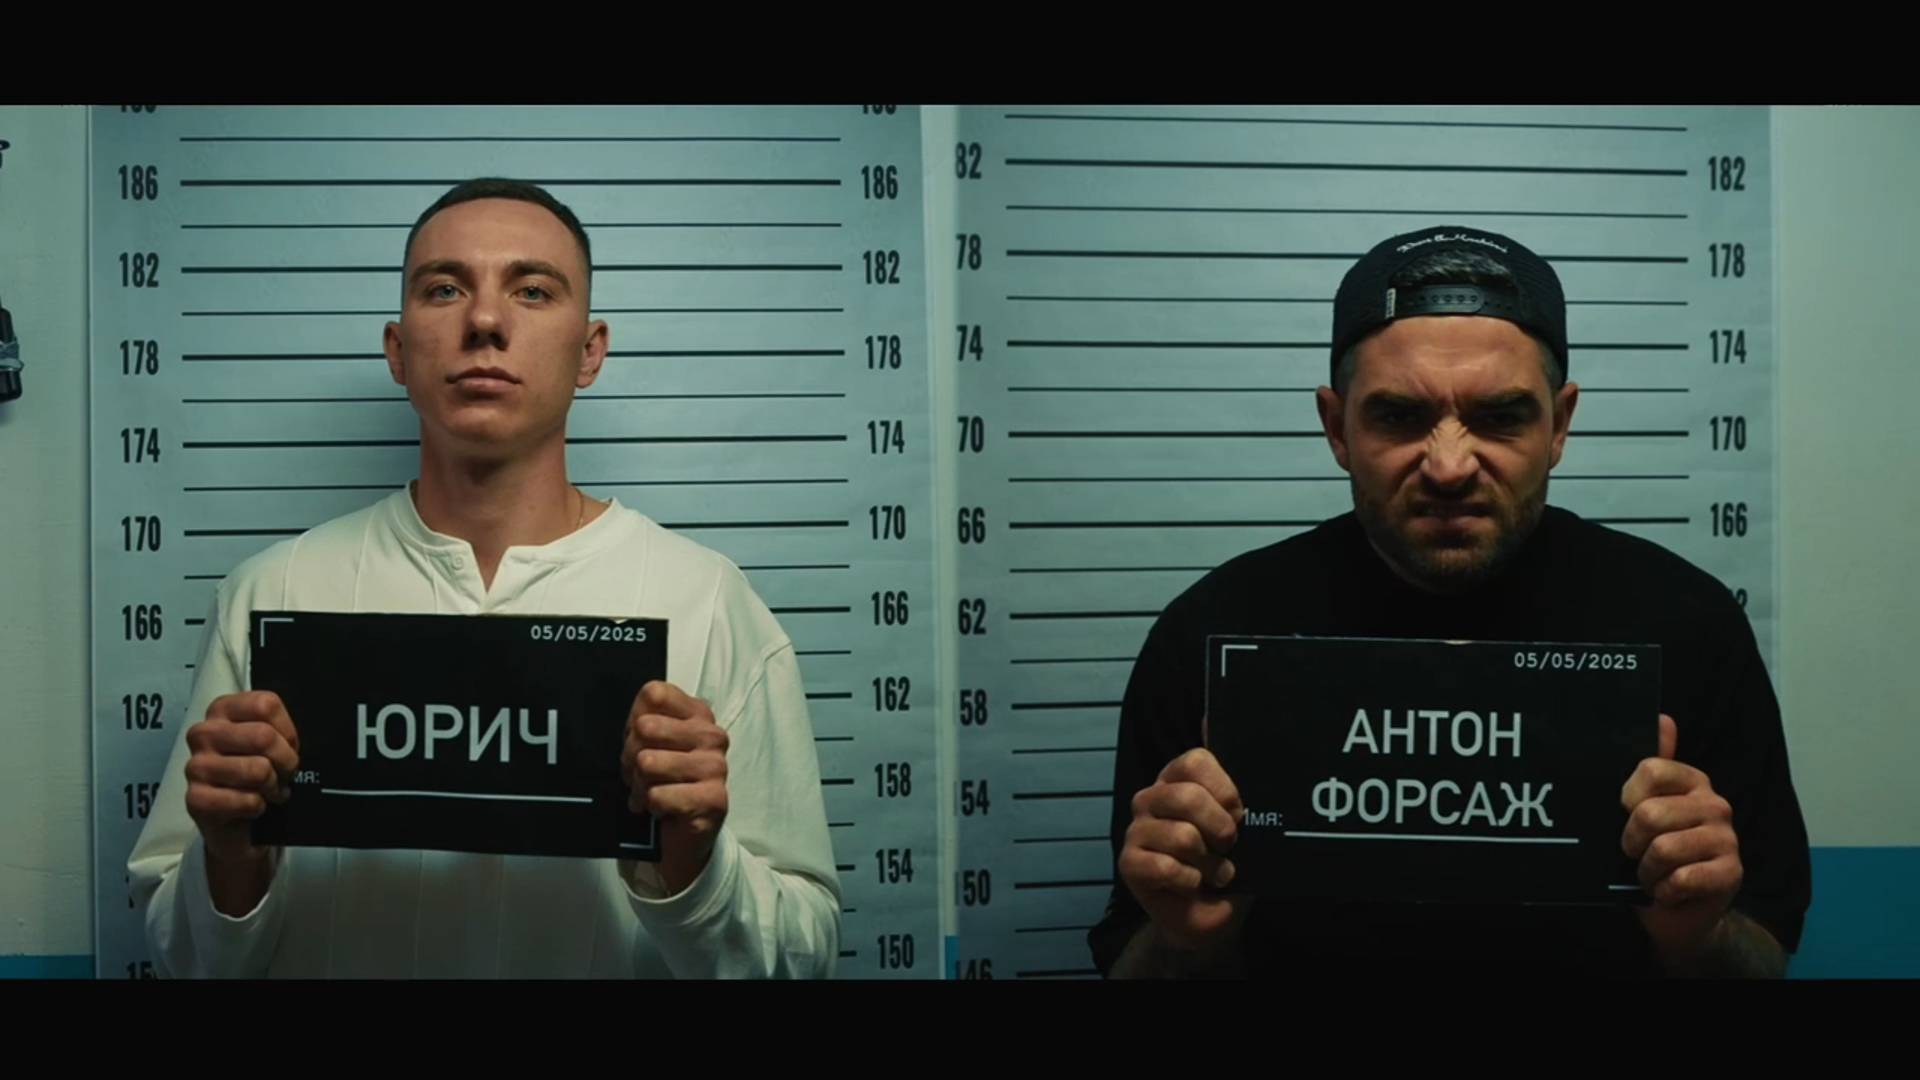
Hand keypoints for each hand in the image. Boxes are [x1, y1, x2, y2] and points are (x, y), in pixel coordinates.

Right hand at [184, 690, 299, 864]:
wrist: (236, 819)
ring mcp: (196, 766)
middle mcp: (203, 734)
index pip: (265, 705)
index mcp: (222, 710)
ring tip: (268, 790)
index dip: (287, 731)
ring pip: (258, 770)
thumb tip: (293, 740)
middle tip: (284, 774)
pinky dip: (259, 807)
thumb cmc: (256, 772)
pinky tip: (253, 807)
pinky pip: (247, 800)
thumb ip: (278, 730)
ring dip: (272, 787)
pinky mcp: (196, 799)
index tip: (287, 746)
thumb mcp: (270, 742)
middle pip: (263, 736)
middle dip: (285, 761)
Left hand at [622, 680, 728, 894]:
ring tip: (649, 791)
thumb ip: (643, 720)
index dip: (634, 720)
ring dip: (640, 785)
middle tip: (641, 773)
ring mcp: (716, 767)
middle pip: (645, 727)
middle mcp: (712, 736)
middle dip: (632, 756)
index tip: (641, 741)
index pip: (654, 694)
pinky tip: (661, 809)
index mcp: (698, 713)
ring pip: (648, 762)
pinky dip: (651, 806)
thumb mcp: (648, 744)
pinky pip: (658, 795)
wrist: (679, 835)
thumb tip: (640, 720)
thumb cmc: (662, 783)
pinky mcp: (714, 799)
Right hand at [1117, 747, 1251, 955]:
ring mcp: (1136, 830)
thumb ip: (1231, 783)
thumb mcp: (1242, 823)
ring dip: (1210, 864)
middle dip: (1221, 830)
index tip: (1237, 814)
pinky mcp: (1128, 863)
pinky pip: (1167, 867)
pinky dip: (1191, 881)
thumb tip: (1208, 715)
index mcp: (1177, 780)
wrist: (1211, 915)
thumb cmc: (1227, 862)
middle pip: (1187, 797)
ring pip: (1182, 836)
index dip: (1224, 790)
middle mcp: (1151, 798)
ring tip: (1215, 872)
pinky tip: (1192, 885)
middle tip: (1228, 848)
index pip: (1194, 762)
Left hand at [1621, 714, 1742, 961]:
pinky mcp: (1732, 873)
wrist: (1679, 910)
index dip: (1626, 799)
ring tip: (1652, 873)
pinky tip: (1668, 890)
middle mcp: (1715, 804)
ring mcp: (1727, 839)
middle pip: (1649, 814)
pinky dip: (1664, 890)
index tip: (1626, 815)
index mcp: (1692, 781)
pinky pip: (1681, 879)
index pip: (1649, 770)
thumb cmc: (1653, 853)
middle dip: (1631, 843)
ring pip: (1664, 849)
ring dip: (1647, 870)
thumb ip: (1651, 766)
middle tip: (1636, 853)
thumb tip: (1662, 718)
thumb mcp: (1642, 808)